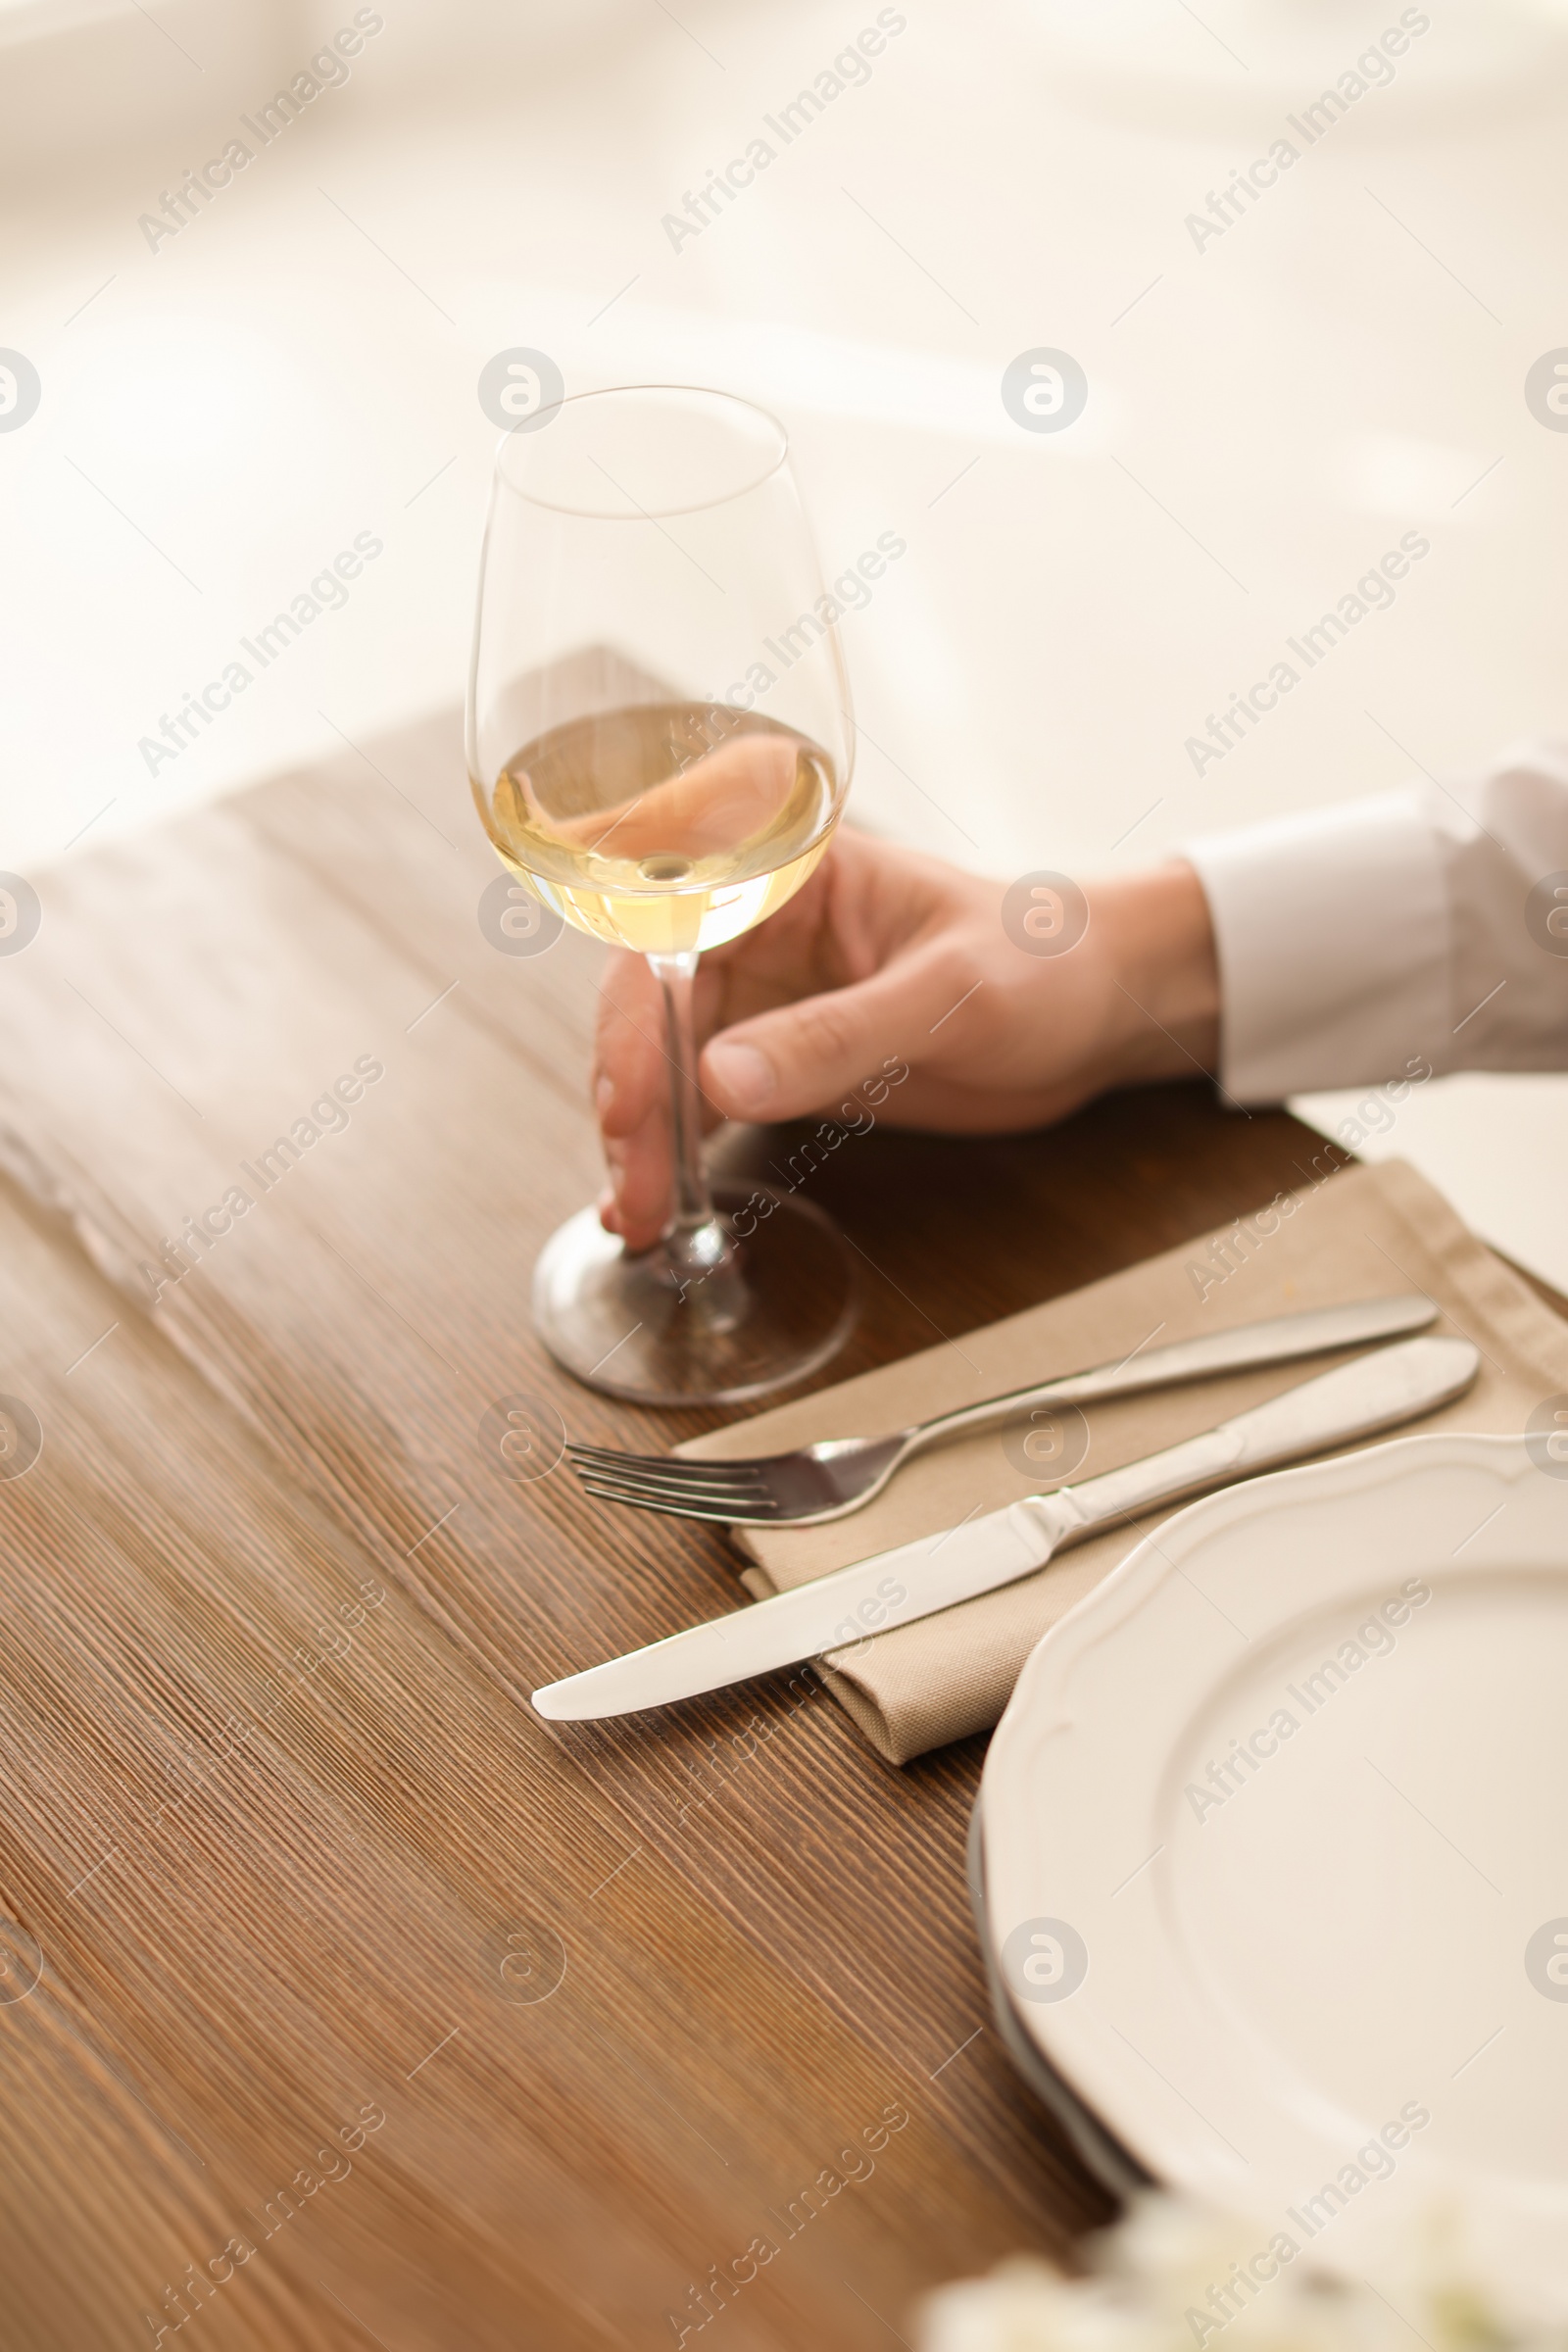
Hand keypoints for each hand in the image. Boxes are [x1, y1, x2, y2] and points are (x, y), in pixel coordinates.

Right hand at [593, 826, 1219, 1248]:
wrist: (1105, 1010)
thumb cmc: (1048, 963)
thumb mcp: (949, 996)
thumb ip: (836, 1035)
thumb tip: (722, 1078)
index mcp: (794, 875)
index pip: (674, 930)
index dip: (634, 1015)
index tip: (630, 1099)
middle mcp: (764, 931)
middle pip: (652, 1008)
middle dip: (633, 1099)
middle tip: (635, 1189)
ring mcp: (771, 1000)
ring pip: (669, 1064)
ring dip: (647, 1141)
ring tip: (641, 1216)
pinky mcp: (787, 1062)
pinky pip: (711, 1104)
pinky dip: (683, 1155)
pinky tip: (668, 1207)